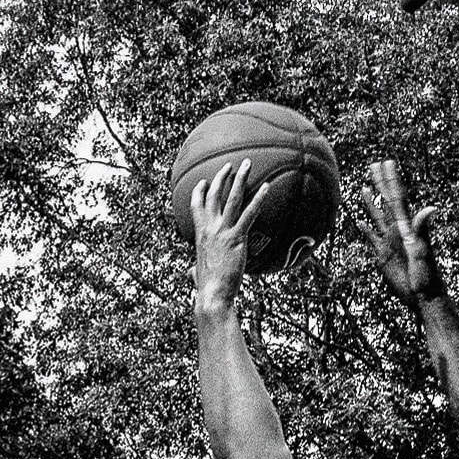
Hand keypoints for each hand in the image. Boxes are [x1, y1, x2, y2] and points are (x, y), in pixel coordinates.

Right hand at [191, 160, 273, 311]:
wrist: (212, 295)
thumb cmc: (207, 289)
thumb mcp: (198, 275)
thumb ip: (195, 271)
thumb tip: (191, 276)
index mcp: (200, 234)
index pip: (196, 206)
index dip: (200, 191)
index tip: (204, 181)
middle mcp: (210, 228)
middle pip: (213, 195)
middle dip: (221, 177)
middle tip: (230, 164)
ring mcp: (222, 231)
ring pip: (231, 198)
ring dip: (239, 178)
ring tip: (247, 164)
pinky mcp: (236, 238)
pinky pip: (249, 214)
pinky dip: (258, 199)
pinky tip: (267, 187)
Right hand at [359, 159, 446, 310]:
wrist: (423, 296)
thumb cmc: (427, 275)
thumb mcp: (423, 250)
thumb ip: (422, 229)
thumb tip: (431, 208)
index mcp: (406, 226)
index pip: (397, 198)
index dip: (391, 180)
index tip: (387, 162)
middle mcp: (397, 230)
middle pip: (386, 201)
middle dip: (380, 183)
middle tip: (374, 165)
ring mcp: (389, 241)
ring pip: (378, 216)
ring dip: (371, 203)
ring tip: (364, 188)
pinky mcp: (383, 255)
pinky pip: (371, 238)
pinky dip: (365, 229)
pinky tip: (360, 222)